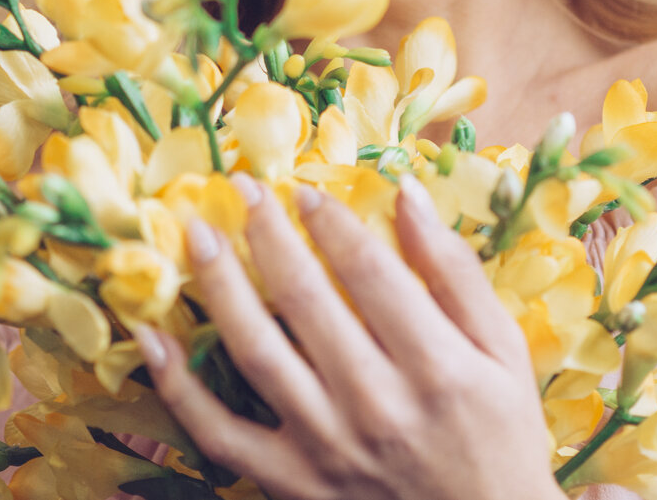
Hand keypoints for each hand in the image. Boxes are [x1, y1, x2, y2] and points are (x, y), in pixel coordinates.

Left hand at [139, 171, 566, 499]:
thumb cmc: (501, 435)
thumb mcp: (503, 350)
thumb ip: (455, 272)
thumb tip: (406, 192)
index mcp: (435, 365)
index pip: (369, 272)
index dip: (332, 222)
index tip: (306, 189)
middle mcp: (374, 402)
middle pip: (305, 300)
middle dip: (268, 233)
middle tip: (242, 187)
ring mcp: (324, 445)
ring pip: (255, 352)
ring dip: (219, 285)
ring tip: (197, 233)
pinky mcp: (288, 480)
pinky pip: (217, 430)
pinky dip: (176, 384)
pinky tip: (152, 336)